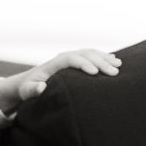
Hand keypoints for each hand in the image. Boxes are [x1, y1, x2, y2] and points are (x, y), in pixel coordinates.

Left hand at [0, 49, 119, 116]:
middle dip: (100, 62)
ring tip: (119, 65)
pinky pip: (93, 56)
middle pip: (85, 55)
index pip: (71, 59)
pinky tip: (116, 60)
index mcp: (54, 63)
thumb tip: (42, 87)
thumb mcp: (27, 91)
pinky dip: (104, 57)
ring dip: (105, 58)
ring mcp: (72, 58)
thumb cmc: (28, 88)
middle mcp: (64, 57)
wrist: (30, 81)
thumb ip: (33, 90)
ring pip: (91, 53)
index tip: (95, 73)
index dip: (83, 64)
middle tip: (114, 72)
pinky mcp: (77, 62)